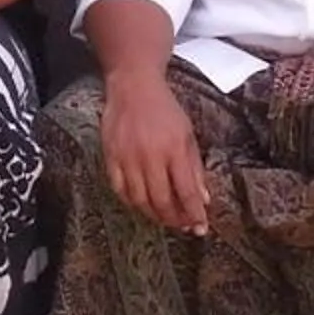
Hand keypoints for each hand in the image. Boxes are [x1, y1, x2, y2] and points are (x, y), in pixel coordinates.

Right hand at [102, 69, 209, 236]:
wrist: (133, 86)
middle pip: (162, 201)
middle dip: (175, 219)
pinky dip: (131, 202)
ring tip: (164, 217)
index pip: (187, 191)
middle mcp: (150, 156)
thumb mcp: (187, 134)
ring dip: (154, 215)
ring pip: (140, 201)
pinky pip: (119, 189)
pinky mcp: (110, 156)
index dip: (194, 214)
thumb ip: (195, 168)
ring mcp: (127, 157)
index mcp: (174, 149)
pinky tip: (141, 203)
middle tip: (183, 226)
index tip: (200, 228)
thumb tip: (203, 199)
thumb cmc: (164, 109)